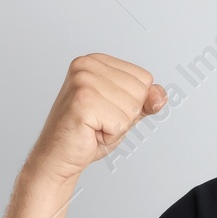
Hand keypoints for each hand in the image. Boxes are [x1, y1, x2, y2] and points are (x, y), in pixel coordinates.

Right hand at [26, 53, 166, 182]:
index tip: (106, 109)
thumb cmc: (88, 133)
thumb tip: (160, 96)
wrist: (57, 156)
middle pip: (140, 92)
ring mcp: (83, 82)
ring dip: (117, 126)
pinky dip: (110, 135)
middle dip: (125, 115)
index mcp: (96, 61)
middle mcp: (87, 65)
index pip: (145, 78)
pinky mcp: (82, 102)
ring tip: (94, 126)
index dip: (132, 102)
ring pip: (132, 108)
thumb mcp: (125, 111)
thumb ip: (146, 100)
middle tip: (99, 121)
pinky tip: (90, 132)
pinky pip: (120, 123)